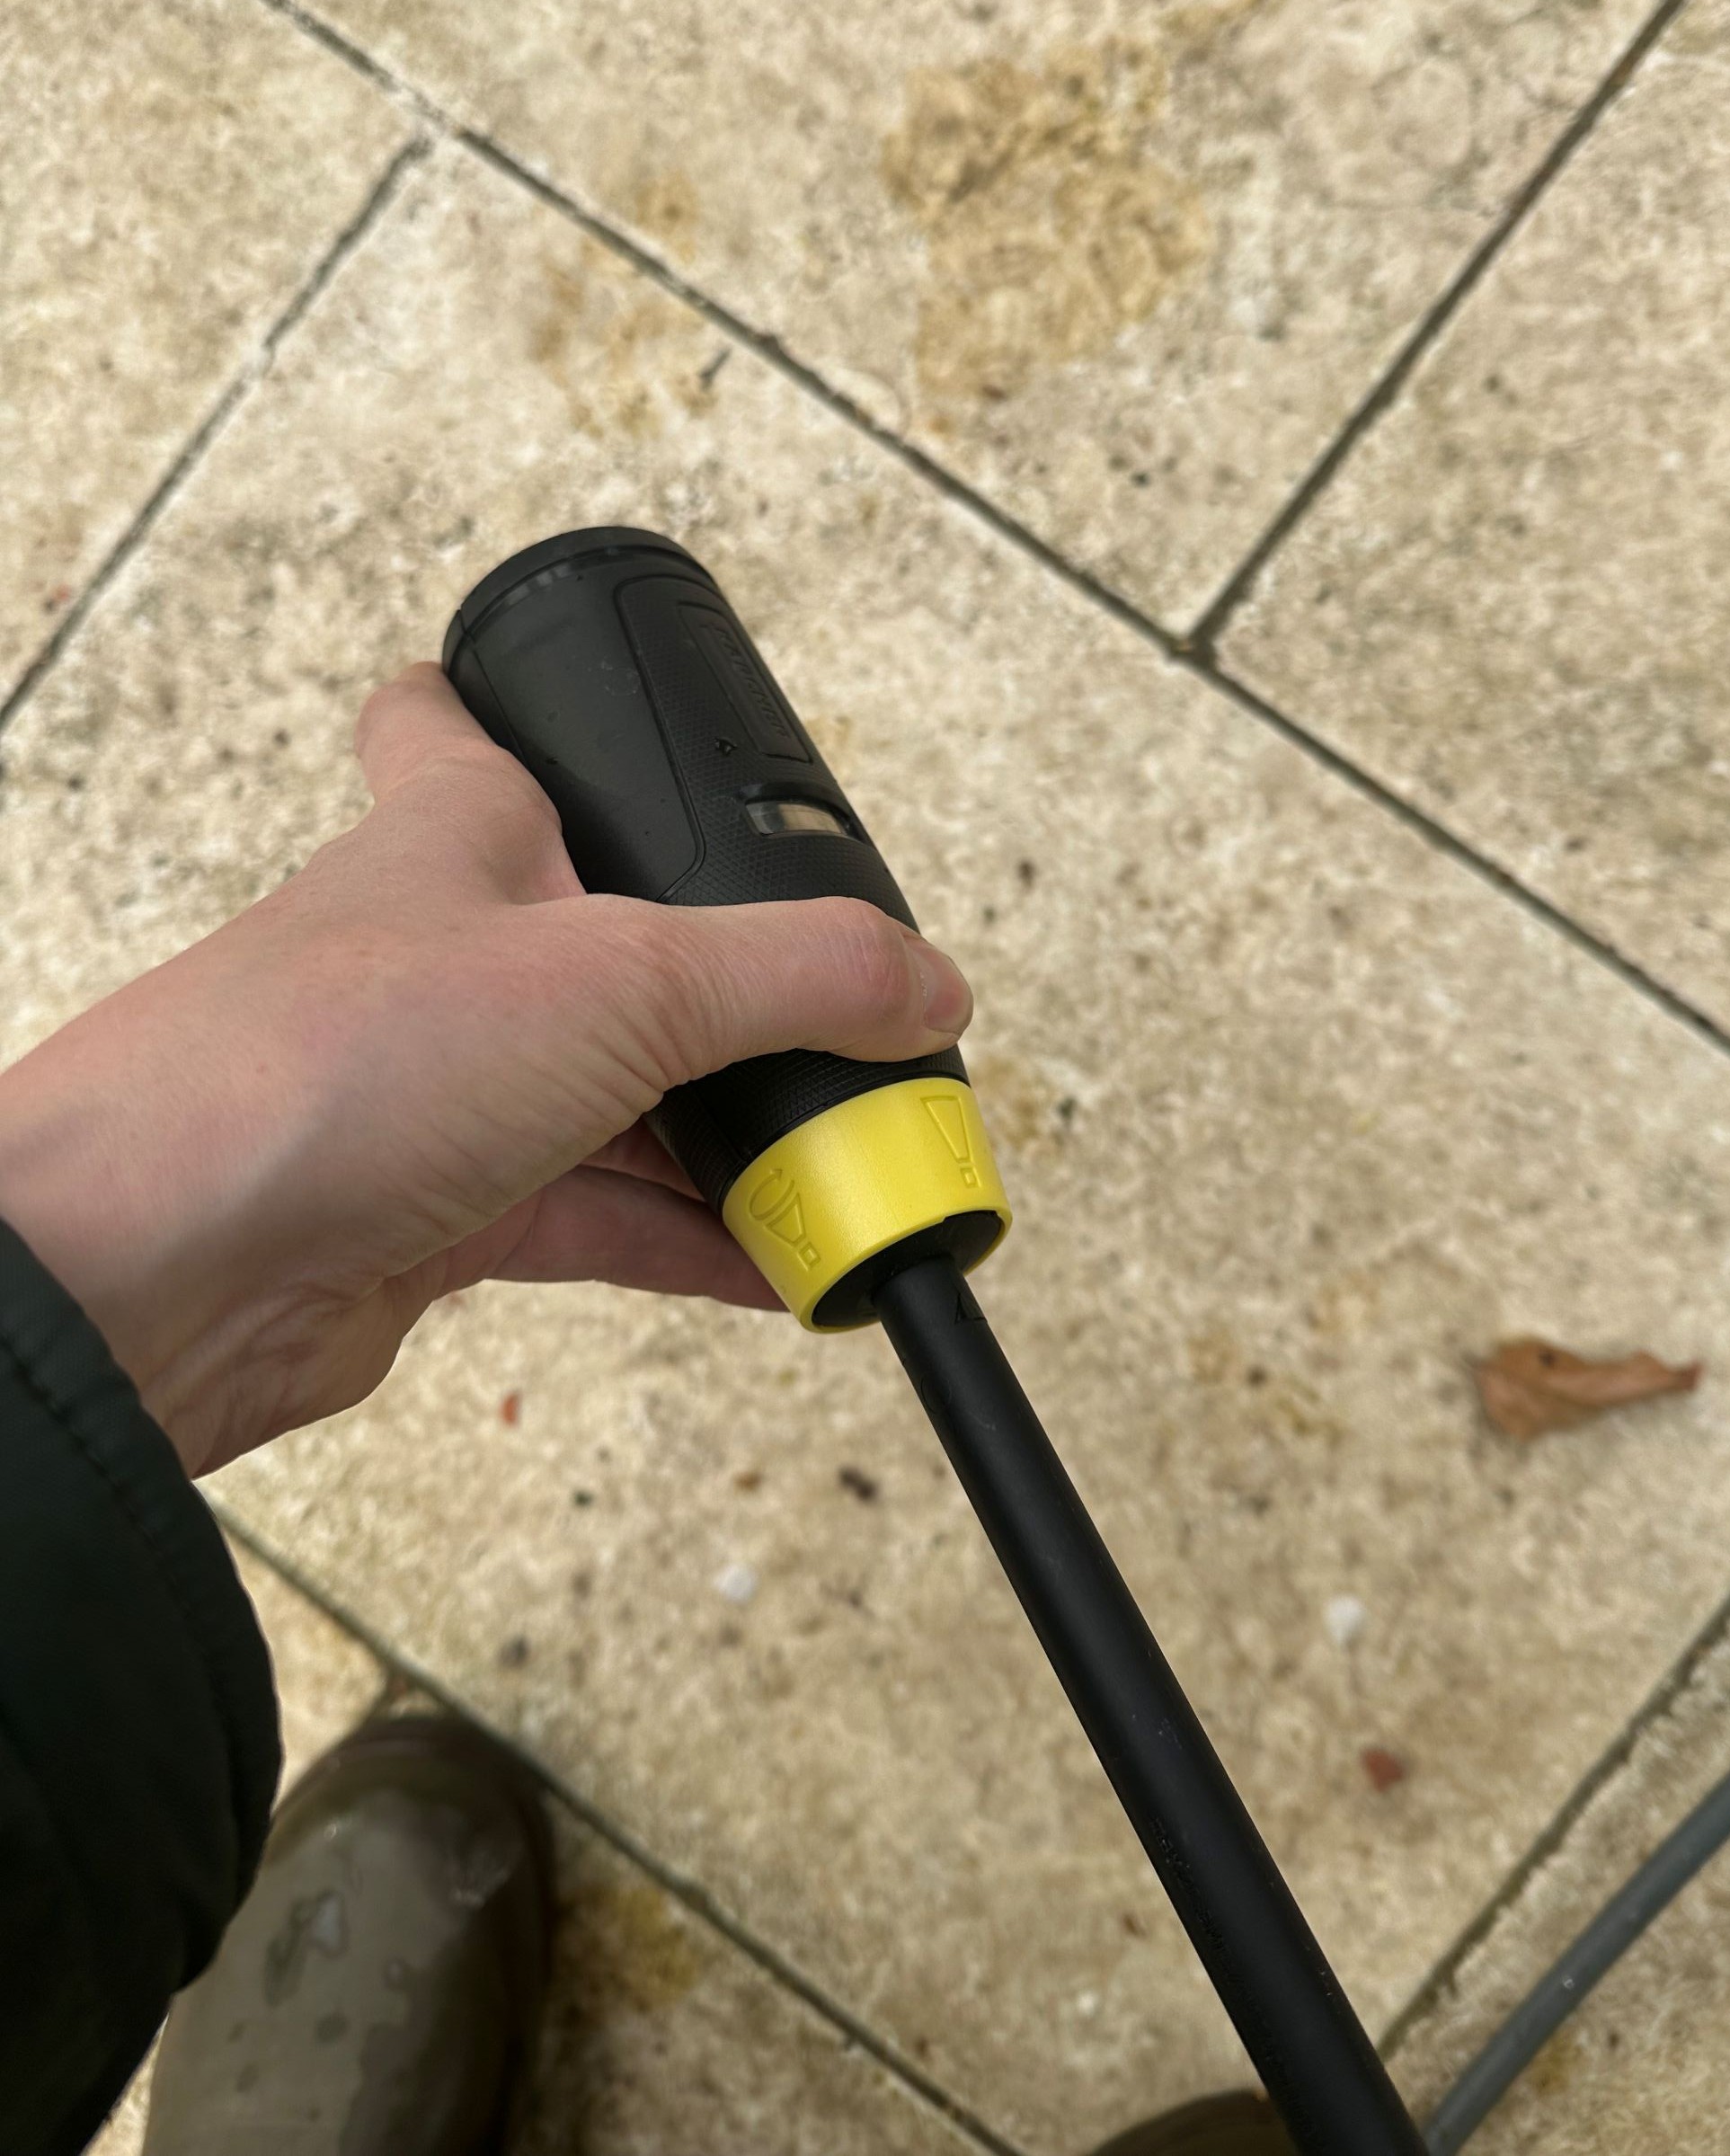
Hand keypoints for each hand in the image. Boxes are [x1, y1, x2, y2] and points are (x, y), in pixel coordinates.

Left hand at [0, 664, 972, 1475]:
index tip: (634, 755)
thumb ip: (797, 977)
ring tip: (849, 1175)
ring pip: (620, 1100)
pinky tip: (781, 1270)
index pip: (468, 731)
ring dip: (729, 1142)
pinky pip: (603, 1217)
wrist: (163, 1270)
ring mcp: (443, 1087)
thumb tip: (930, 983)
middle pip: (611, 950)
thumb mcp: (621, 978)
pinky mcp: (442, 1212)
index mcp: (464, 835)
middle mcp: (449, 951)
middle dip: (723, 997)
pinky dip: (695, 1242)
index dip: (538, 723)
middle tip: (841, 1032)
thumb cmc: (328, 1061)